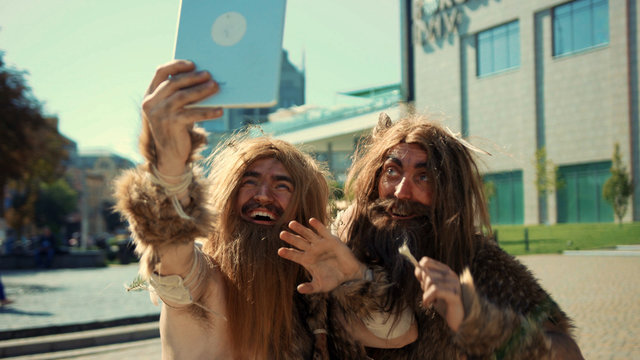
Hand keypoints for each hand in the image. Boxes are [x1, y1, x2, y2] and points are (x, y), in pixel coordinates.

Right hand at [141, 60, 222, 175]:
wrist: (170, 155)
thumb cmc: (176, 127)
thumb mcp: (174, 109)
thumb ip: (180, 94)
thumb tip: (204, 78)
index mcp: (150, 95)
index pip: (160, 72)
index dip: (176, 65)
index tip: (192, 64)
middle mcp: (151, 103)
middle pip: (173, 83)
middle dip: (193, 77)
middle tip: (209, 75)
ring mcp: (160, 114)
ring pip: (183, 96)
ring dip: (201, 90)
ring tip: (215, 87)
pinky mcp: (171, 125)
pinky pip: (192, 114)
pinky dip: (207, 112)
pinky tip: (219, 110)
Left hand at [278, 218, 365, 293]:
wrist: (349, 274)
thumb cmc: (334, 280)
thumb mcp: (321, 286)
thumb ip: (310, 288)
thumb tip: (299, 289)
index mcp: (307, 260)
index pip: (295, 255)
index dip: (288, 253)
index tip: (280, 251)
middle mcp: (312, 251)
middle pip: (299, 243)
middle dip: (290, 238)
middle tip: (281, 234)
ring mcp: (321, 244)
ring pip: (308, 235)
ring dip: (300, 229)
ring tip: (291, 224)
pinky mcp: (331, 240)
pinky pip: (323, 231)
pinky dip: (317, 226)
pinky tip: (311, 221)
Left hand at [414, 257, 463, 331]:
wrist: (455, 319)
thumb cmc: (442, 303)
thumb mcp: (431, 288)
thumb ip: (425, 278)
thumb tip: (417, 268)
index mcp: (445, 271)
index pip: (426, 261)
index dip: (418, 270)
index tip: (419, 281)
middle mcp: (451, 275)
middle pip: (426, 273)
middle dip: (423, 286)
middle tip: (428, 295)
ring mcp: (454, 284)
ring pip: (430, 281)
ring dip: (425, 294)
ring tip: (429, 301)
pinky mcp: (454, 295)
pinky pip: (435, 290)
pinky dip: (427, 298)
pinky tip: (428, 304)